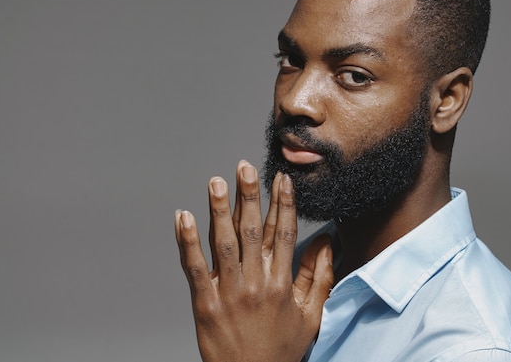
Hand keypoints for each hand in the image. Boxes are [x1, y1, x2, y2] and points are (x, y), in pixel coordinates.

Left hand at [175, 160, 333, 361]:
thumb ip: (319, 277)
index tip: (280, 179)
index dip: (282, 203)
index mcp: (282, 283)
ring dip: (219, 209)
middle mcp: (256, 282)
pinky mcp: (204, 302)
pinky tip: (183, 217)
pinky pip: (194, 266)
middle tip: (245, 167)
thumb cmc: (281, 349)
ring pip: (224, 242)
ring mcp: (228, 291)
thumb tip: (328, 243)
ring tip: (216, 181)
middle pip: (253, 230)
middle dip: (250, 195)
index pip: (283, 233)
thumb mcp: (311, 316)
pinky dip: (187, 240)